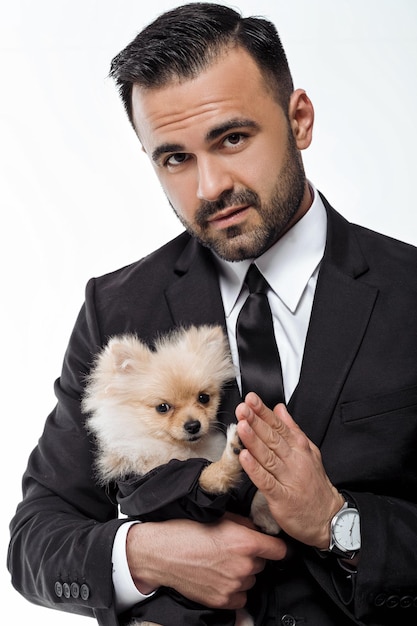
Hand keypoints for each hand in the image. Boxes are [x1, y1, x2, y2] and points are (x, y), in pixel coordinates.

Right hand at [126, 513, 285, 608]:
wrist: (162, 553)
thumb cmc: (188, 530)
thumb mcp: (220, 517)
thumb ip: (245, 525)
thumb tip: (258, 530)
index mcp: (246, 543)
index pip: (280, 550)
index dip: (277, 546)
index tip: (273, 547)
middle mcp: (244, 566)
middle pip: (262, 564)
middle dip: (252, 557)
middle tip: (232, 550)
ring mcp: (234, 586)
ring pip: (251, 580)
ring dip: (242, 573)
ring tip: (221, 563)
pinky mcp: (222, 601)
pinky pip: (240, 598)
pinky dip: (233, 590)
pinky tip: (218, 577)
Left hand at [236, 393, 343, 548]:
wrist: (329, 518)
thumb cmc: (315, 486)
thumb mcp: (309, 452)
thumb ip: (292, 429)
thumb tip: (279, 409)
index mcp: (299, 448)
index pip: (279, 426)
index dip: (264, 412)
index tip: (251, 400)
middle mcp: (294, 461)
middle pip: (272, 438)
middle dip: (256, 421)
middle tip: (243, 408)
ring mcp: (288, 478)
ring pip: (267, 456)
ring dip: (253, 440)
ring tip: (241, 426)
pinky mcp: (282, 497)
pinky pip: (266, 481)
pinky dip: (255, 469)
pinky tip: (245, 457)